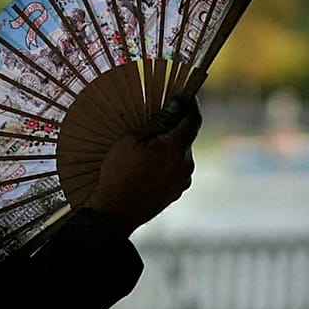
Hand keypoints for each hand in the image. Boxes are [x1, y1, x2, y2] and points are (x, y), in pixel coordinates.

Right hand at [85, 96, 201, 235]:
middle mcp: (185, 164)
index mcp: (176, 147)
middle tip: (157, 121)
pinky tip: (148, 167)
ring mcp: (182, 180)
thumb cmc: (119, 172)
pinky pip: (176, 171)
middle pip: (187, 137)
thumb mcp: (133, 140)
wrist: (115, 213)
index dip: (191, 104)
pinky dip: (167, 163)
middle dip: (176, 127)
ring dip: (170, 147)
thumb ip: (159, 122)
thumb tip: (177, 105)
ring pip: (181, 155)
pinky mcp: (176, 192)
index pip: (193, 119)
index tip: (185, 95)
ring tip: (147, 148)